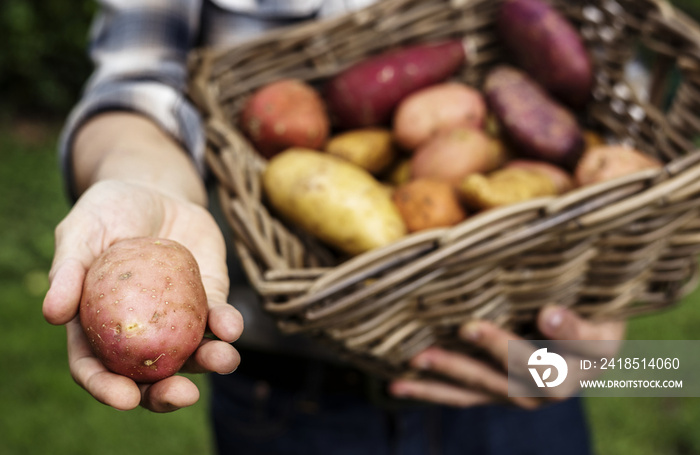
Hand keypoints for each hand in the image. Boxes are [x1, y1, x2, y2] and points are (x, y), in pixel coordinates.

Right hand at [43, 180, 242, 411]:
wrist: (156, 190)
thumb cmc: (108, 210)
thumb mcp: (81, 231)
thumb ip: (68, 269)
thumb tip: (52, 315)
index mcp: (96, 324)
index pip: (96, 367)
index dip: (107, 388)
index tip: (126, 398)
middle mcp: (139, 330)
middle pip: (150, 376)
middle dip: (167, 394)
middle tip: (183, 395)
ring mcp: (177, 317)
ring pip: (192, 354)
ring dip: (210, 362)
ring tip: (223, 359)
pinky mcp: (209, 297)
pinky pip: (219, 318)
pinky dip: (227, 325)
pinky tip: (230, 326)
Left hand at [388, 306, 625, 407]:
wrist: (576, 335)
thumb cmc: (582, 300)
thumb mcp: (593, 289)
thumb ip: (577, 284)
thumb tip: (552, 301)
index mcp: (594, 352)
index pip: (587, 344)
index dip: (568, 332)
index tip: (549, 314)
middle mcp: (563, 383)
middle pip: (533, 375)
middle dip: (498, 351)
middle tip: (469, 328)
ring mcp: (526, 394)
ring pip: (491, 389)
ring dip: (453, 373)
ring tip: (419, 359)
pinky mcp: (496, 395)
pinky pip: (464, 397)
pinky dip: (431, 391)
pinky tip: (399, 385)